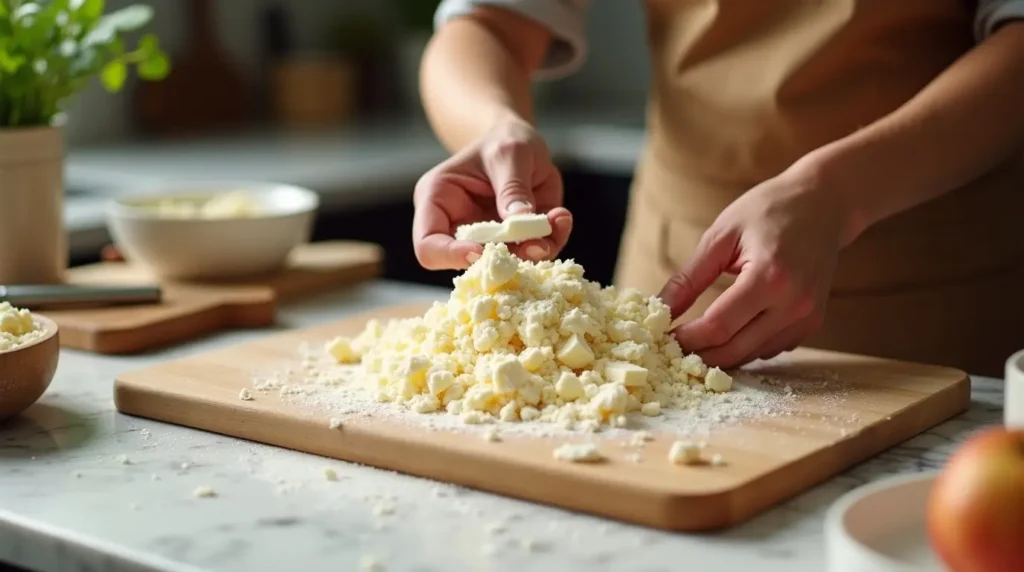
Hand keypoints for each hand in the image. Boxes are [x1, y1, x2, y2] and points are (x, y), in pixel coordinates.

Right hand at [412, 114, 572, 269]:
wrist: (520, 142)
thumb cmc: (503, 141)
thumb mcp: (509, 153)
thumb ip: (512, 186)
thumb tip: (519, 222)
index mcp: (438, 202)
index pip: (428, 245)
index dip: (450, 256)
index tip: (482, 251)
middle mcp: (459, 227)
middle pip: (470, 263)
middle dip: (505, 257)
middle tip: (536, 242)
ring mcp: (488, 239)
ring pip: (507, 264)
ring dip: (536, 250)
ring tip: (556, 220)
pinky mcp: (516, 242)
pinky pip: (534, 254)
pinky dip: (553, 240)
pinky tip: (560, 217)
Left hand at [658, 166, 853, 367]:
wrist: (823, 203)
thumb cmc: (769, 210)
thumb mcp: (721, 235)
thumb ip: (689, 278)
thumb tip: (661, 310)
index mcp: (769, 277)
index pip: (718, 326)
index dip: (686, 339)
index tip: (663, 337)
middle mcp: (794, 304)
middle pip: (735, 349)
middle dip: (699, 354)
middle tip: (673, 347)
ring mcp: (807, 317)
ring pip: (753, 355)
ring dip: (722, 353)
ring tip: (697, 339)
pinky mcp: (812, 323)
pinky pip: (771, 348)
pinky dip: (746, 345)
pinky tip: (731, 329)